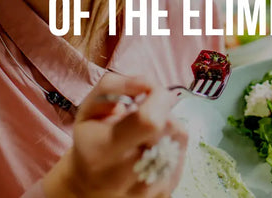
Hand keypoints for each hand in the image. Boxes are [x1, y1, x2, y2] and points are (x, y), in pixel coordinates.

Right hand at [43, 73, 187, 197]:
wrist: (89, 187)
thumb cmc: (91, 142)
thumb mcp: (89, 108)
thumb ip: (114, 86)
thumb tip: (149, 84)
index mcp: (103, 151)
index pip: (149, 120)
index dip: (158, 97)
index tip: (150, 93)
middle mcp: (125, 175)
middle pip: (169, 127)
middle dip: (162, 111)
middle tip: (145, 115)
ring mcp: (147, 190)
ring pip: (180, 139)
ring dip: (168, 128)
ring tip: (148, 134)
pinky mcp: (164, 194)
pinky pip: (183, 155)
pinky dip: (172, 145)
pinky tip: (154, 149)